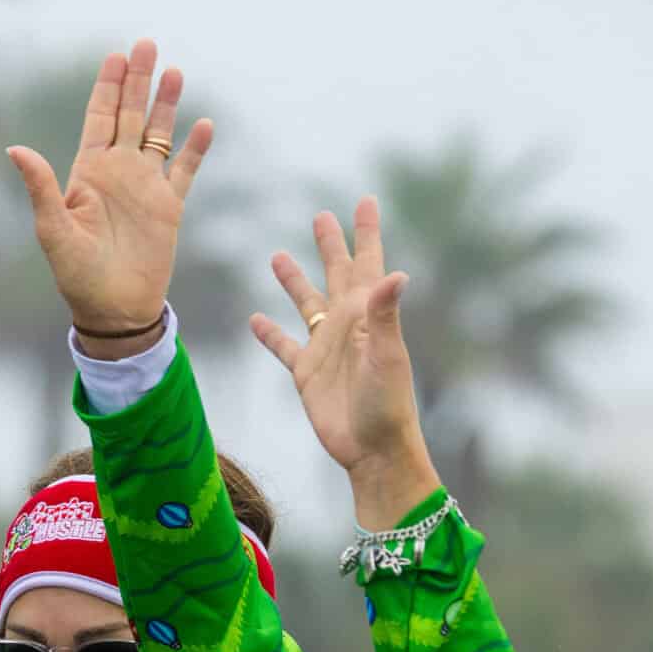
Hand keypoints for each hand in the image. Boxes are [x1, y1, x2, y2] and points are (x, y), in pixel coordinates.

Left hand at [6, 40, 211, 344]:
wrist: (114, 311)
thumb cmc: (77, 276)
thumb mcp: (52, 231)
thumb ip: (41, 188)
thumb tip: (16, 150)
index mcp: (89, 172)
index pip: (99, 118)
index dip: (107, 87)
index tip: (116, 56)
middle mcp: (119, 172)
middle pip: (130, 115)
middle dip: (137, 81)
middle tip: (146, 45)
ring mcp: (146, 188)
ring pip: (159, 135)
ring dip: (166, 105)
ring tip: (174, 72)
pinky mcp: (169, 208)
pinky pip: (185, 171)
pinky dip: (195, 149)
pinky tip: (203, 125)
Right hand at [250, 198, 439, 526]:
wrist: (373, 450)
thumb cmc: (388, 404)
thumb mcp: (387, 355)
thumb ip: (387, 314)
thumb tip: (397, 273)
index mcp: (368, 314)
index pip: (367, 262)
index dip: (366, 232)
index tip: (366, 200)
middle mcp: (346, 325)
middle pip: (336, 274)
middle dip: (330, 245)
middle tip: (321, 215)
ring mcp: (325, 348)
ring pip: (305, 304)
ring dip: (293, 281)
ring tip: (278, 256)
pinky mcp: (306, 374)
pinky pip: (283, 346)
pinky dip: (269, 333)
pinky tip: (255, 318)